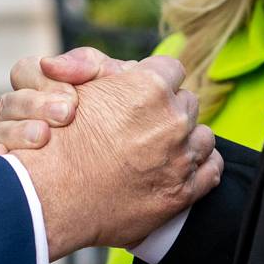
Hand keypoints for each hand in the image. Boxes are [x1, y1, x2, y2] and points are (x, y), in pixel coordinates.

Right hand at [0, 47, 135, 156]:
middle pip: (6, 102)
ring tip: (44, 137)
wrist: (135, 159)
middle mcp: (20, 114)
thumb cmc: (122, 112)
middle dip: (34, 106)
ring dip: (17, 132)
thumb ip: (87, 64)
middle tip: (66, 114)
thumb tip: (50, 64)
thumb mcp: (114, 82)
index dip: (43, 82)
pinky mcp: (9, 172)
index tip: (73, 98)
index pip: (24, 72)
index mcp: (41, 87)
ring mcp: (11, 142)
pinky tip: (5, 158)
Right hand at [7, 57, 219, 258]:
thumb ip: (100, 65)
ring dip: (185, 140)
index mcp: (150, 87)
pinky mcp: (184, 191)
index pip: (171, 69)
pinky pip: (212, 169)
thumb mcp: (74, 87)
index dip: (154, 81)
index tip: (141, 95)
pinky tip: (176, 169)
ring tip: (157, 150)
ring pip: (203, 135)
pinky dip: (199, 168)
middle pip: (188, 102)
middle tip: (143, 125)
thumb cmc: (58, 141)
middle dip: (170, 111)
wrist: (51, 198)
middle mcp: (172, 119)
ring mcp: (181, 157)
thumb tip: (127, 66)